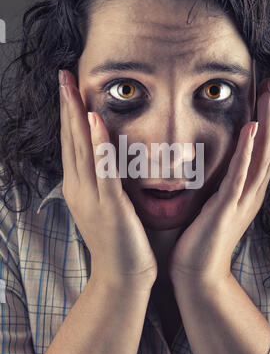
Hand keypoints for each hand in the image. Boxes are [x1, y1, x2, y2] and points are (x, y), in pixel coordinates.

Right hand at [59, 70, 156, 289]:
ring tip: (71, 88)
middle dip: (67, 106)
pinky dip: (99, 144)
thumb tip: (103, 157)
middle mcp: (79, 189)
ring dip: (77, 117)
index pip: (72, 144)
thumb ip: (100, 181)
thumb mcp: (102, 205)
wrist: (122, 277)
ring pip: (82, 150)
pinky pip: (103, 170)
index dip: (69, 114)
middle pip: (72, 140)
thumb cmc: (117, 240)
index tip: (68, 88)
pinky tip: (95, 121)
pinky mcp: (110, 206)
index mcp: (79, 188)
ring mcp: (92, 197)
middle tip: (62, 76)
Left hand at [168, 78, 269, 285]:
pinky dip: (247, 151)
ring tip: (266, 96)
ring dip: (266, 123)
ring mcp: (242, 200)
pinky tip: (250, 129)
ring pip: (262, 155)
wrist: (198, 274)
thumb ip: (221, 186)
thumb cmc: (202, 240)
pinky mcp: (227, 208)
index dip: (267, 121)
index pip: (263, 150)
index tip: (263, 94)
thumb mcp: (215, 206)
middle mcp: (251, 193)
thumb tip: (216, 166)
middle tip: (269, 84)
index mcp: (247, 191)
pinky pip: (241, 175)